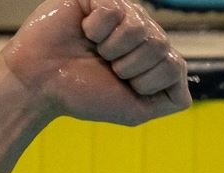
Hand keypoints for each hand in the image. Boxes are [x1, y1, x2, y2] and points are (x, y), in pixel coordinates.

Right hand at [0, 0, 190, 124]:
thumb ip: (170, 98)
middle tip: (104, 67)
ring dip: (112, 49)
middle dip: (129, 68)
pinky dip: (96, 29)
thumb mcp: (135, 110)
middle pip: (161, 47)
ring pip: (142, 30)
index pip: (176, 66)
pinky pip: (115, 11)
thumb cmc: (83, 94)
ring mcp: (124, 11)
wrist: (39, 84)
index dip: (146, 83)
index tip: (120, 85)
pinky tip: (83, 31)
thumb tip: (183, 70)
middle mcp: (143, 30)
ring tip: (94, 49)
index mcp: (153, 55)